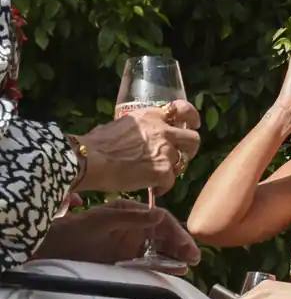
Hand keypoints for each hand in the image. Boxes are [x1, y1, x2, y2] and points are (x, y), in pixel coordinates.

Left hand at [33, 199, 200, 270]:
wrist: (51, 250)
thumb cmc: (75, 231)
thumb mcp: (102, 221)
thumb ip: (131, 218)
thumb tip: (161, 215)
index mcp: (131, 213)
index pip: (161, 220)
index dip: (176, 232)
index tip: (187, 246)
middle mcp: (134, 227)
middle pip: (164, 235)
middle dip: (180, 245)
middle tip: (193, 258)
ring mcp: (131, 243)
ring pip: (159, 248)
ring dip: (174, 256)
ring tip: (187, 265)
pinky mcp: (125, 259)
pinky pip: (149, 261)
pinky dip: (163, 265)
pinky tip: (175, 270)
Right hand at [78, 100, 200, 194]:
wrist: (89, 160)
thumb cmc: (96, 144)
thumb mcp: (119, 124)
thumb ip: (137, 128)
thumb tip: (136, 136)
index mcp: (151, 116)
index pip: (182, 109)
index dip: (191, 117)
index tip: (193, 124)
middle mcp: (163, 130)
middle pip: (193, 138)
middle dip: (190, 149)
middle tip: (180, 156)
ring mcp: (166, 151)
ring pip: (183, 162)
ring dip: (173, 170)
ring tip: (159, 176)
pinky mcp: (164, 171)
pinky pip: (171, 182)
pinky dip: (163, 187)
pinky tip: (152, 189)